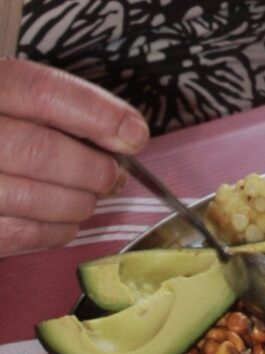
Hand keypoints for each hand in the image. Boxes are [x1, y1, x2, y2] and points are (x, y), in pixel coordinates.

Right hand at [0, 59, 149, 256]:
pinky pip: (22, 234)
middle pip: (39, 151)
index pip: (41, 91)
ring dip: (78, 203)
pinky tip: (64, 220)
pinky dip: (57, 231)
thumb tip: (125, 137)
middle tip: (113, 177)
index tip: (134, 135)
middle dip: (93, 170)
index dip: (98, 114)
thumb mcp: (17, 103)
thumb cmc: (1, 131)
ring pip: (33, 198)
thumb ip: (61, 111)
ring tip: (87, 198)